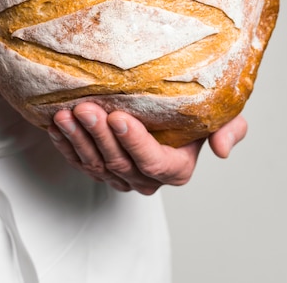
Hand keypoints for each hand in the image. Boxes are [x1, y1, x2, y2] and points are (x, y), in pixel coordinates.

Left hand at [48, 103, 246, 194]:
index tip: (119, 118)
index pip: (153, 162)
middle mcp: (146, 178)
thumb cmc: (194, 112)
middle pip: (119, 163)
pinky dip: (65, 145)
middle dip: (100, 136)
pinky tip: (56, 127)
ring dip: (77, 139)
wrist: (168, 111)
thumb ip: (231, 129)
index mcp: (175, 169)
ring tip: (65, 116)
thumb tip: (221, 150)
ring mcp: (120, 175)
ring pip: (96, 164)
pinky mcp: (99, 168)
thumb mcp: (221, 116)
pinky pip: (79, 162)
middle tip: (86, 109)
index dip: (135, 142)